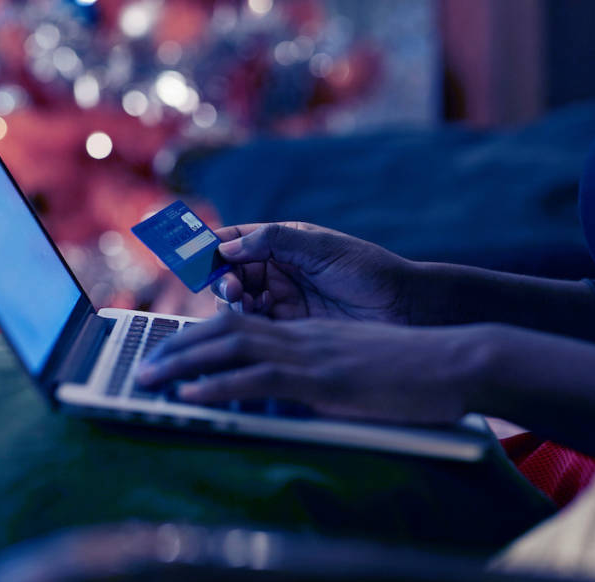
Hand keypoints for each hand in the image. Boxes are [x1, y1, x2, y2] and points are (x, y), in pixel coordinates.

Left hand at [137, 311, 489, 422]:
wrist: (455, 361)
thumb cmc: (419, 372)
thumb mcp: (363, 372)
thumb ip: (328, 380)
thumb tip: (303, 399)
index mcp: (311, 336)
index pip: (244, 326)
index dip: (202, 336)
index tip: (173, 350)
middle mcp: (304, 337)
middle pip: (225, 330)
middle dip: (177, 347)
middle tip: (144, 366)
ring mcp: (313, 355)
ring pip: (231, 348)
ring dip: (183, 363)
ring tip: (148, 380)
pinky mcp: (324, 379)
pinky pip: (259, 378)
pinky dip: (219, 385)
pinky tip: (191, 395)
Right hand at [212, 222, 414, 323]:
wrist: (403, 309)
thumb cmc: (370, 272)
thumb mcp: (323, 249)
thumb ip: (274, 241)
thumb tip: (226, 245)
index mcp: (283, 241)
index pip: (234, 239)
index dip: (209, 246)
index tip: (191, 255)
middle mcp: (277, 270)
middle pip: (227, 273)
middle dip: (221, 280)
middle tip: (232, 289)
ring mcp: (281, 300)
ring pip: (236, 303)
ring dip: (231, 305)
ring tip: (244, 307)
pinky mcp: (288, 329)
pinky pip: (254, 328)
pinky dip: (245, 328)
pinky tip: (253, 327)